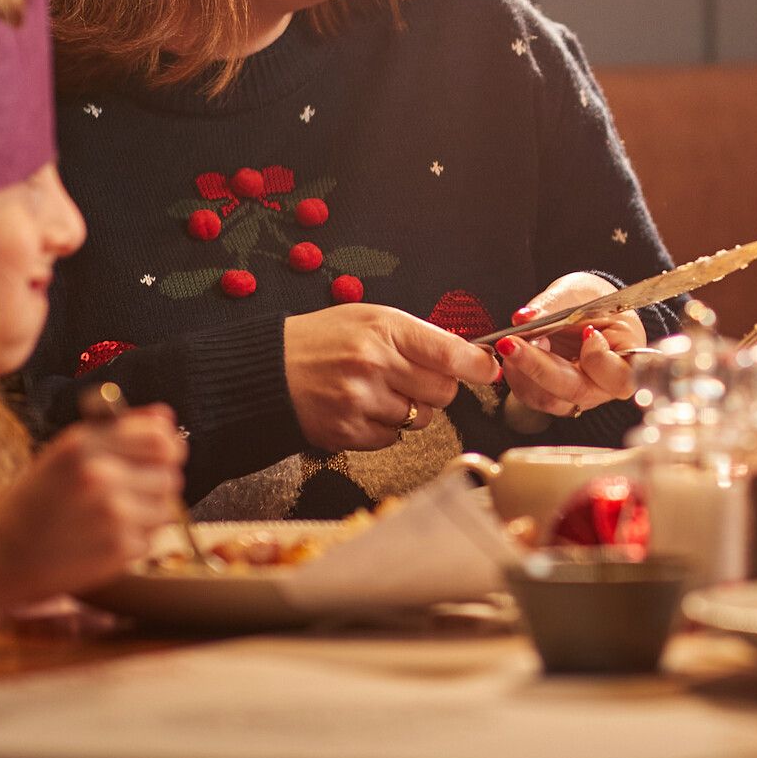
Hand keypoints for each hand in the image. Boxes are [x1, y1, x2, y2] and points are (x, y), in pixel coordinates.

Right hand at [0, 409, 186, 617]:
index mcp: (84, 445)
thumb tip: (165, 417)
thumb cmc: (31, 502)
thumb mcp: (66, 452)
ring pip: (165, 508)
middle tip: (125, 493)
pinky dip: (133, 541)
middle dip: (153, 484)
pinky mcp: (116, 549)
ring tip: (110, 518)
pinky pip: (149, 539)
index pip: (160, 437)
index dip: (166, 447)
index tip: (157, 457)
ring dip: (146, 514)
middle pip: (169, 475)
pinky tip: (102, 538)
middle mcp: (100, 475)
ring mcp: (111, 514)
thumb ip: (119, 430)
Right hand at [284, 302, 501, 450]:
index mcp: (384, 329)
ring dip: (408, 410)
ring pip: (419, 419)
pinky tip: (361, 409)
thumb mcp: (370, 319)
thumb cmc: (323, 339)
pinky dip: (384, 428)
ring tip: (377, 391)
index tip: (489, 370)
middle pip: (443, 392)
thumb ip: (417, 336)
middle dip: (436, 389)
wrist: (266, 370)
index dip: (478, 365)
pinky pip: (391, 438)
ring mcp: (360, 401)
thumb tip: (467, 357)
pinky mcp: (346, 433)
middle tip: (412, 379)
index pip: (450, 352)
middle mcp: (374, 364)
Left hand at [496, 272, 646, 419]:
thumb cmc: (593, 301)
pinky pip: (532, 397)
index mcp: (629, 360)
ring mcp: (580, 396)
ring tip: (514, 340)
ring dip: (523, 371)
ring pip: (549, 400)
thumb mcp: (579, 293)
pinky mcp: (556, 398)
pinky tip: (515, 351)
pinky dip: (517, 374)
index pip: (619, 377)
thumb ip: (555, 305)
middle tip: (510, 342)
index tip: (587, 332)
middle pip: (575, 390)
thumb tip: (525, 318)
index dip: (600, 360)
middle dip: (538, 366)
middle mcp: (605, 387)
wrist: (585, 310)